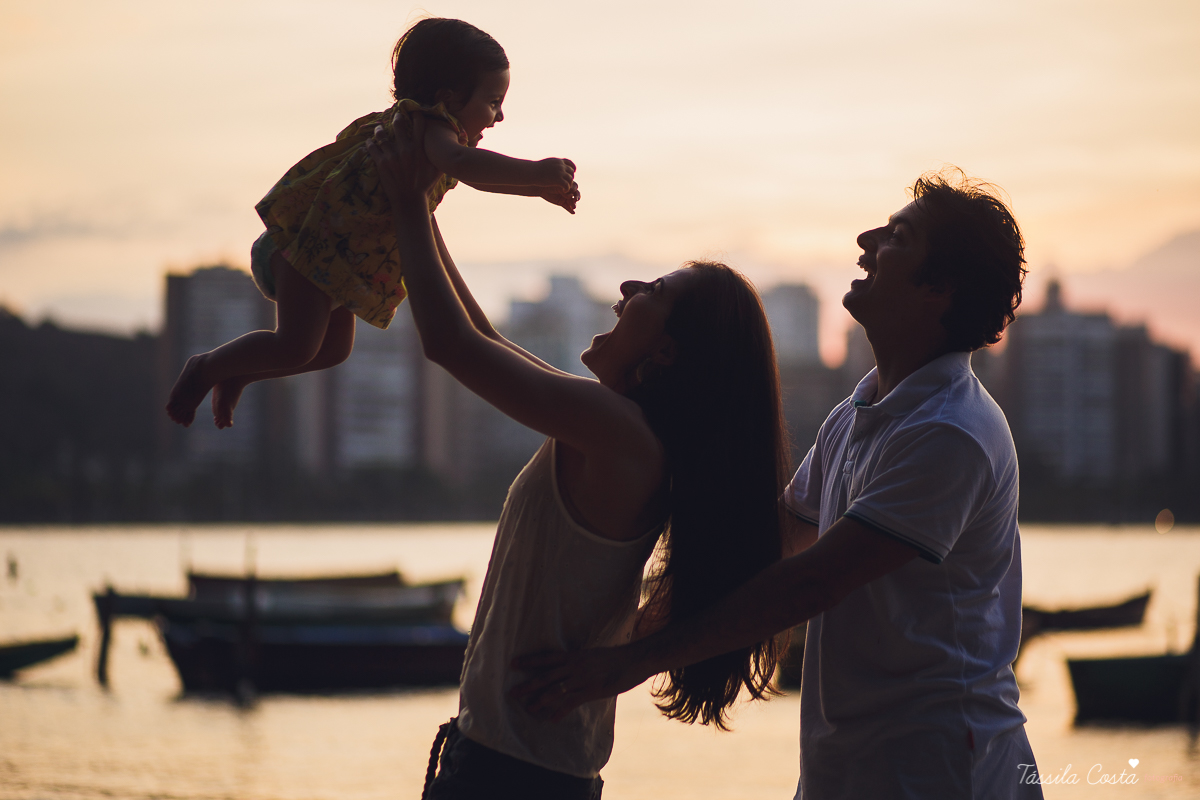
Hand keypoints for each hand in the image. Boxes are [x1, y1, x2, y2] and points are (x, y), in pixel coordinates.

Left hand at [365, 113, 442, 209]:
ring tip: (379, 129)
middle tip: (395, 116)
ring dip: (380, 130)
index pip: (419, 124)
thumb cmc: (425, 186)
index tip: (413, 112)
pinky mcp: (381, 163)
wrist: (410, 200)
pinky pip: (372, 148)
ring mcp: (392, 155)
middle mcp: (406, 149)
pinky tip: (369, 141)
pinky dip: (370, 143)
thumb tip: (455, 151)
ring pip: (382, 135)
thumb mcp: (438, 170)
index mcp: (420, 148)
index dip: (416, 115)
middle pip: (398, 125)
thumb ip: (442, 157)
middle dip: (396, 118)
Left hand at [509, 644, 647, 720]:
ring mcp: (582, 678)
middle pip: (546, 675)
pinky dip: (560, 711)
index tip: (513, 663)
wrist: (634, 659)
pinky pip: (571, 702)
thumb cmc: (616, 657)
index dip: (530, 660)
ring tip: (528, 708)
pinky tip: (552, 719)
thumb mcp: (593, 655)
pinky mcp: (591, 690)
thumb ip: (580, 662)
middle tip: (512, 692)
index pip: (547, 657)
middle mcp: (575, 666)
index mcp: (574, 655)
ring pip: (555, 690)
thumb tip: (570, 666)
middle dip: (528, 685)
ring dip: (540, 700)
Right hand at [536, 157, 576, 190]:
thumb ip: (553, 163)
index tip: (573, 171)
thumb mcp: (546, 163)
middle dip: (570, 177)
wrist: (532, 172)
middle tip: (567, 183)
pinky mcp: (558, 180)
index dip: (572, 167)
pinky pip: (567, 185)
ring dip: (569, 184)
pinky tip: (564, 191)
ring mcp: (560, 173)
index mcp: (558, 161)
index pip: (569, 163)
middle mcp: (561, 166)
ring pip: (570, 179)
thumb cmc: (536, 169)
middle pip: (571, 171)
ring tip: (565, 188)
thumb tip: (555, 163)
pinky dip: (567, 189)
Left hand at [538, 180, 580, 213]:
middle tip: (576, 200)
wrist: (542, 188)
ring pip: (572, 201)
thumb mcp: (558, 184)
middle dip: (576, 197)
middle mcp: (568, 191)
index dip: (574, 190)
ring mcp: (565, 197)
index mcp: (568, 184)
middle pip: (576, 194)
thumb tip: (571, 193)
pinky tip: (573, 212)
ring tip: (574, 207)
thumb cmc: (550, 183)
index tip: (570, 191)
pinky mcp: (562, 203)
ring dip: (573, 204)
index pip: (575, 187)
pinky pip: (567, 207)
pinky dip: (570, 210)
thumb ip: (564, 188)